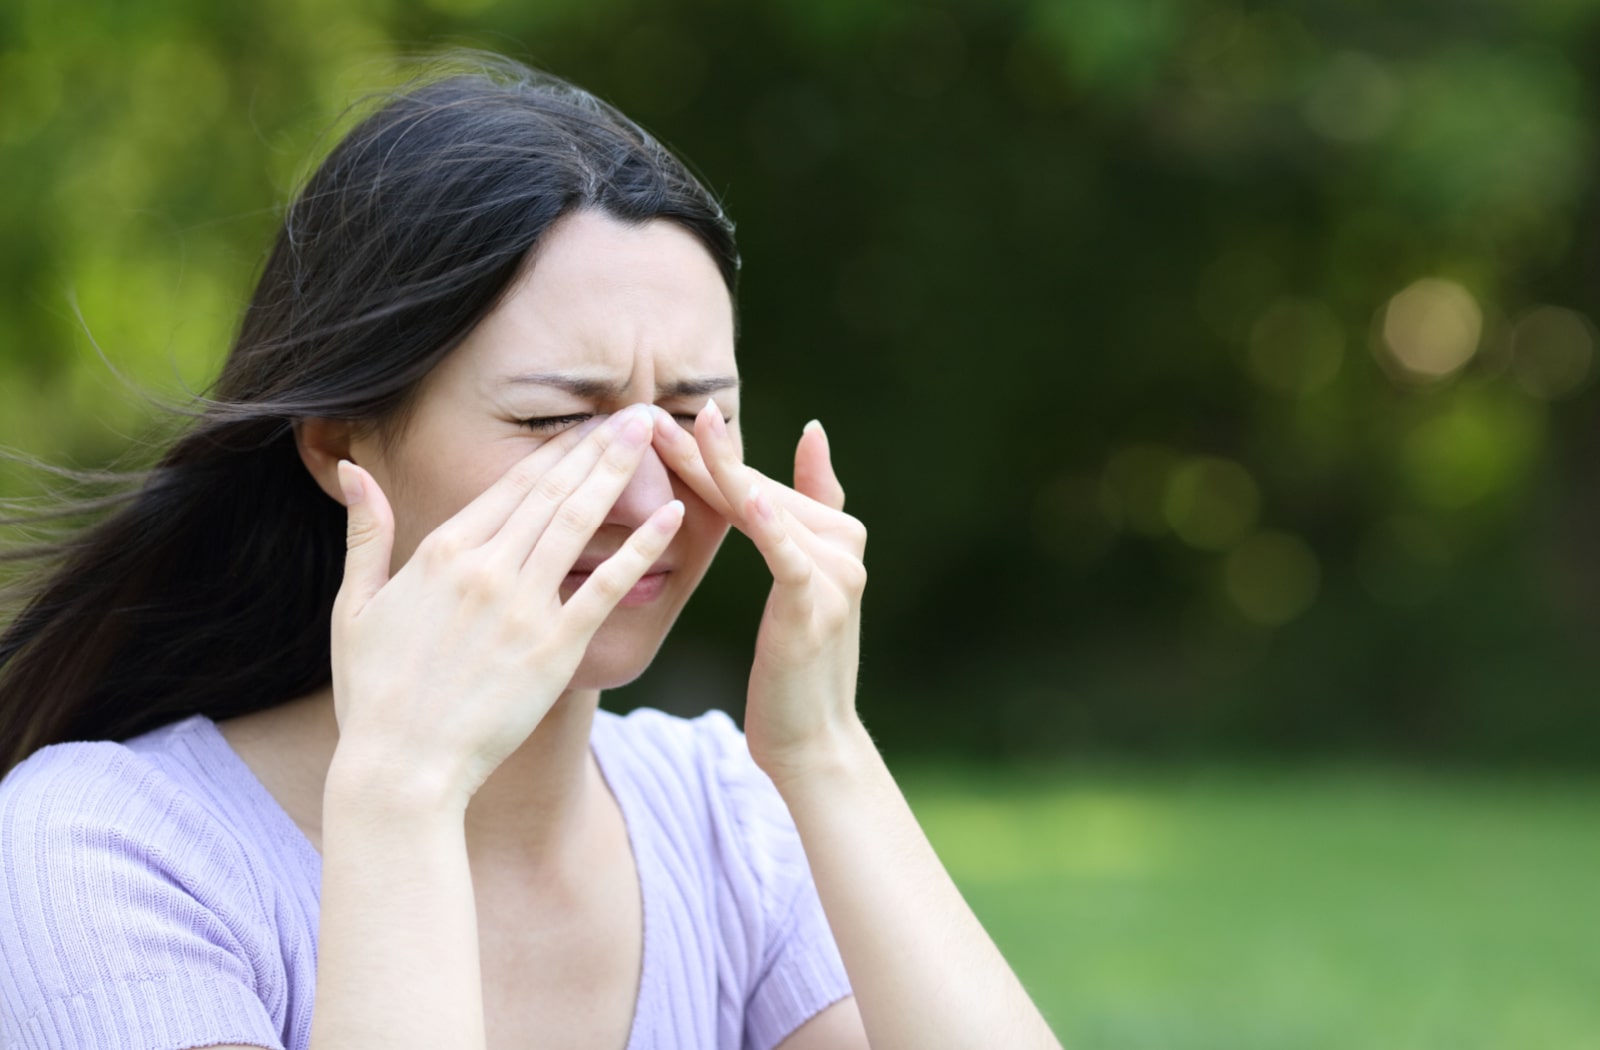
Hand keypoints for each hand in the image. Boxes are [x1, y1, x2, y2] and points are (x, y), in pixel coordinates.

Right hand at [329, 404, 682, 804]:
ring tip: (653, 434)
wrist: (400, 769)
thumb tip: (353, 470)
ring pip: (578, 522)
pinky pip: (605, 586)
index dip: (555, 450)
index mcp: (440, 552)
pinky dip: (640, 547)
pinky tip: (673, 516)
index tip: (587, 423)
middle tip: (638, 410)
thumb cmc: (374, 695)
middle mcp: (485, 568)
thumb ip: (365, 533)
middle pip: (551, 491)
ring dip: (619, 473)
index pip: (511, 484)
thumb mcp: (354, 606)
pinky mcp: (553, 649)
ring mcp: (522, 606)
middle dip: (597, 444)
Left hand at [650, 402, 867, 783]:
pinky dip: (769, 525)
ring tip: (679, 434)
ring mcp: (836, 574)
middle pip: (756, 491)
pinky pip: (786, 556)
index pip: (758, 484)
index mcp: (835, 533)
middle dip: (701, 456)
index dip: (710, 454)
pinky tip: (746, 497)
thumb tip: (813, 430)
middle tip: (649, 419)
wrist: (812, 742)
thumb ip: (806, 508)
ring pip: (764, 513)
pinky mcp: (817, 605)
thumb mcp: (799, 584)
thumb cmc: (795, 667)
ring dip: (718, 473)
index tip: (662, 419)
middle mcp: (843, 545)